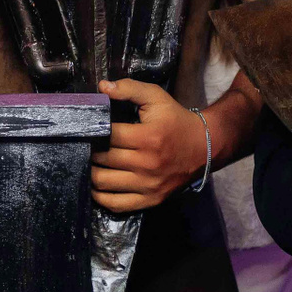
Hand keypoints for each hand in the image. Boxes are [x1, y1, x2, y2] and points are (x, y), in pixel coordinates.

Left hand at [91, 79, 207, 212]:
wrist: (205, 147)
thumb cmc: (176, 120)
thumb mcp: (156, 98)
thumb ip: (129, 88)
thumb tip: (102, 87)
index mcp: (147, 137)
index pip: (107, 135)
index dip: (93, 131)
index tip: (87, 128)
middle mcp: (146, 163)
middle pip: (102, 159)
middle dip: (90, 150)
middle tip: (86, 145)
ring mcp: (148, 185)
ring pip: (103, 182)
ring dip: (90, 172)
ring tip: (89, 162)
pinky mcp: (151, 199)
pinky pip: (116, 204)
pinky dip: (101, 196)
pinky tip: (96, 186)